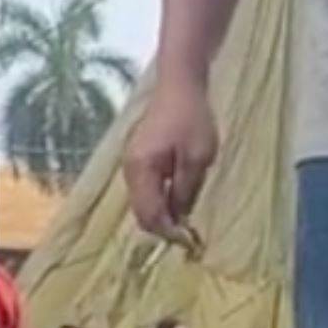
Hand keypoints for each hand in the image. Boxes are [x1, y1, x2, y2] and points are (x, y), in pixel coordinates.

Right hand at [123, 76, 218, 245]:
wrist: (179, 85)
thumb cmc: (192, 118)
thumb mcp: (198, 159)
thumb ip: (186, 192)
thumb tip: (180, 220)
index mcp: (141, 169)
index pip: (150, 215)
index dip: (170, 233)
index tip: (191, 243)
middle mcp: (129, 170)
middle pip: (141, 213)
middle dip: (164, 228)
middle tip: (190, 237)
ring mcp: (130, 164)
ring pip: (142, 204)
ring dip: (162, 216)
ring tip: (186, 222)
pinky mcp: (137, 159)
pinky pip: (145, 190)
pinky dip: (160, 201)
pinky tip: (178, 202)